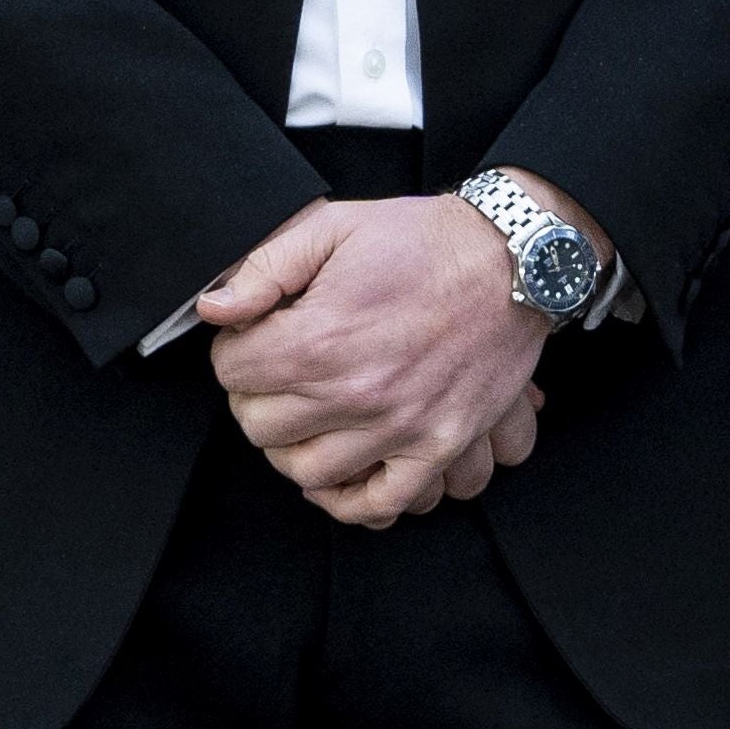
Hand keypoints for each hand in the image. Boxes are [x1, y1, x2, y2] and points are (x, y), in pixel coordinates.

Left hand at [198, 195, 557, 527]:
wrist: (516, 260)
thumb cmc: (425, 241)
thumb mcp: (335, 227)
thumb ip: (265, 267)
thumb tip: (213, 309)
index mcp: (319, 339)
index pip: (231, 371)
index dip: (236, 348)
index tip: (258, 335)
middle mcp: (355, 392)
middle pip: (259, 425)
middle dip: (258, 395)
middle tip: (279, 372)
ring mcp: (400, 426)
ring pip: (306, 470)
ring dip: (294, 446)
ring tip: (307, 415)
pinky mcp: (440, 444)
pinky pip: (381, 501)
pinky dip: (348, 500)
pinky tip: (337, 474)